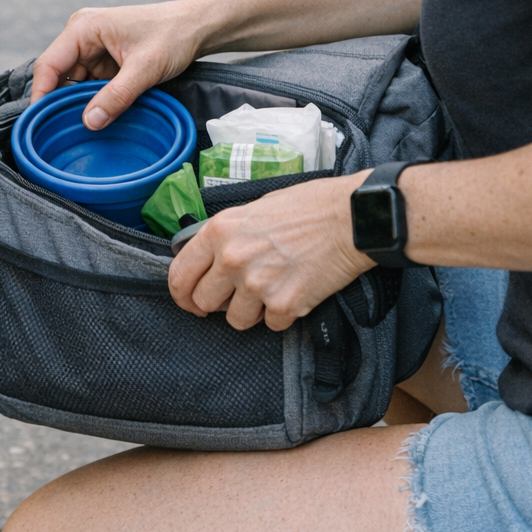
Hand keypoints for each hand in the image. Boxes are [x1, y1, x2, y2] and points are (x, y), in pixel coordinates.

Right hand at [31, 0, 209, 124]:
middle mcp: (83, 36)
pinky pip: (91, 86)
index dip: (41, 94)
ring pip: (74, 85)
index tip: (40, 122)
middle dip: (62, 103)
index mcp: (83, 28)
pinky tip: (100, 117)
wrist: (197, 27)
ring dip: (80, 104)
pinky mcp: (106, 62)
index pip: (48, 65)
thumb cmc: (173, 34)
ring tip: (85, 128)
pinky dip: (94, 101)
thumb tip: (88, 122)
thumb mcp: (145, 68)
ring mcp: (94, 49)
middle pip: (58, 77)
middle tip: (63, 133)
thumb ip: (116, 96)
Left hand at [168, 173, 374, 330]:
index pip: (180, 274)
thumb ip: (228, 235)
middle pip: (204, 302)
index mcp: (220, 231)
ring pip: (235, 320)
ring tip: (270, 290)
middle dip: (216, 304)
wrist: (350, 219)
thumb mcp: (255, 208)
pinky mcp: (284, 306)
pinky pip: (271, 325)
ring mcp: (257, 285)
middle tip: (232, 299)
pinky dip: (281, 315)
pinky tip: (294, 292)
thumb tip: (211, 259)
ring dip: (250, 311)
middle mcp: (232, 259)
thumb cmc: (308, 207)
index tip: (189, 300)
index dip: (181, 293)